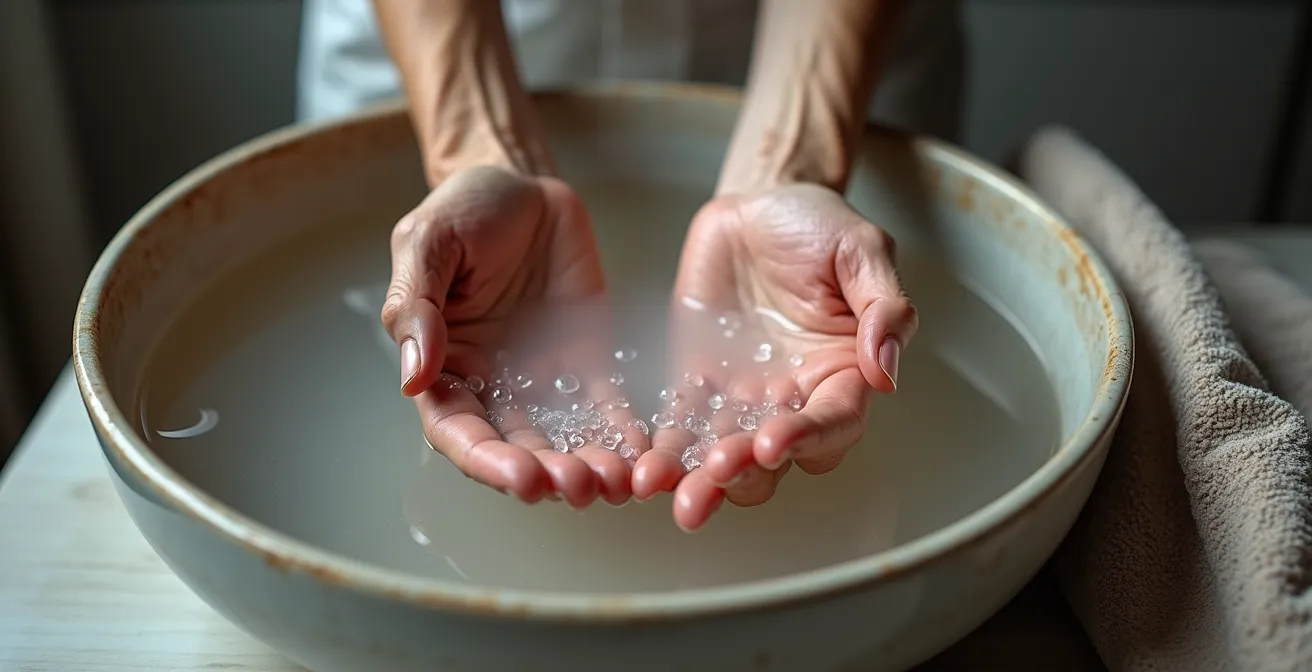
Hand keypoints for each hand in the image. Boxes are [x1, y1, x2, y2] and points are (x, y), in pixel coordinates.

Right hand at [382, 166, 644, 507]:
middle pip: (516, 449)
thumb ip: (415, 307)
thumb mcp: (426, 244)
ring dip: (589, 467)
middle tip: (579, 486)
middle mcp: (492, 387)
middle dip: (547, 475)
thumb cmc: (463, 212)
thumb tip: (412, 376)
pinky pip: (606, 408)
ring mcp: (542, 380)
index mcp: (443, 367)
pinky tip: (645, 454)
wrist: (523, 186)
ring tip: (618, 481)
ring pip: (564, 440)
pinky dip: (623, 436)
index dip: (487, 462)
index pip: (458, 432)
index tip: (522, 478)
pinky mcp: (587, 363)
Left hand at [631, 183, 917, 530]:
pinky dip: (663, 452)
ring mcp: (743, 396)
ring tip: (667, 486)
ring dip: (698, 478)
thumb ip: (884, 307)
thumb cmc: (819, 227)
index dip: (807, 438)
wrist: (759, 205)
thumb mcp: (862, 251)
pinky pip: (681, 425)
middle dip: (746, 472)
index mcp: (842, 373)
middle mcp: (794, 396)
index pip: (834, 422)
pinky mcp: (698, 383)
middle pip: (775, 456)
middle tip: (718, 471)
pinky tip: (642, 470)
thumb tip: (886, 370)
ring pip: (724, 454)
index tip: (775, 443)